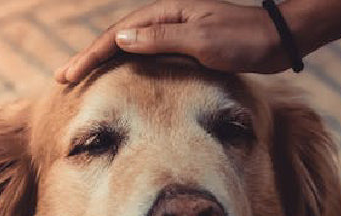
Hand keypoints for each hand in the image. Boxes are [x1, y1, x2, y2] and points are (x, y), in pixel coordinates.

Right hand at [55, 0, 293, 82]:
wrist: (276, 40)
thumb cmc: (243, 39)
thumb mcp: (201, 40)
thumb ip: (160, 39)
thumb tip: (119, 40)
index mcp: (165, 13)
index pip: (117, 36)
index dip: (91, 55)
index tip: (69, 74)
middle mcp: (166, 18)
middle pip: (118, 38)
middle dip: (90, 57)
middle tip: (64, 77)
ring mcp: (175, 31)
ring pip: (130, 46)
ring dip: (105, 60)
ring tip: (83, 75)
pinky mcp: (185, 43)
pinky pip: (147, 53)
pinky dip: (127, 64)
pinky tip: (121, 74)